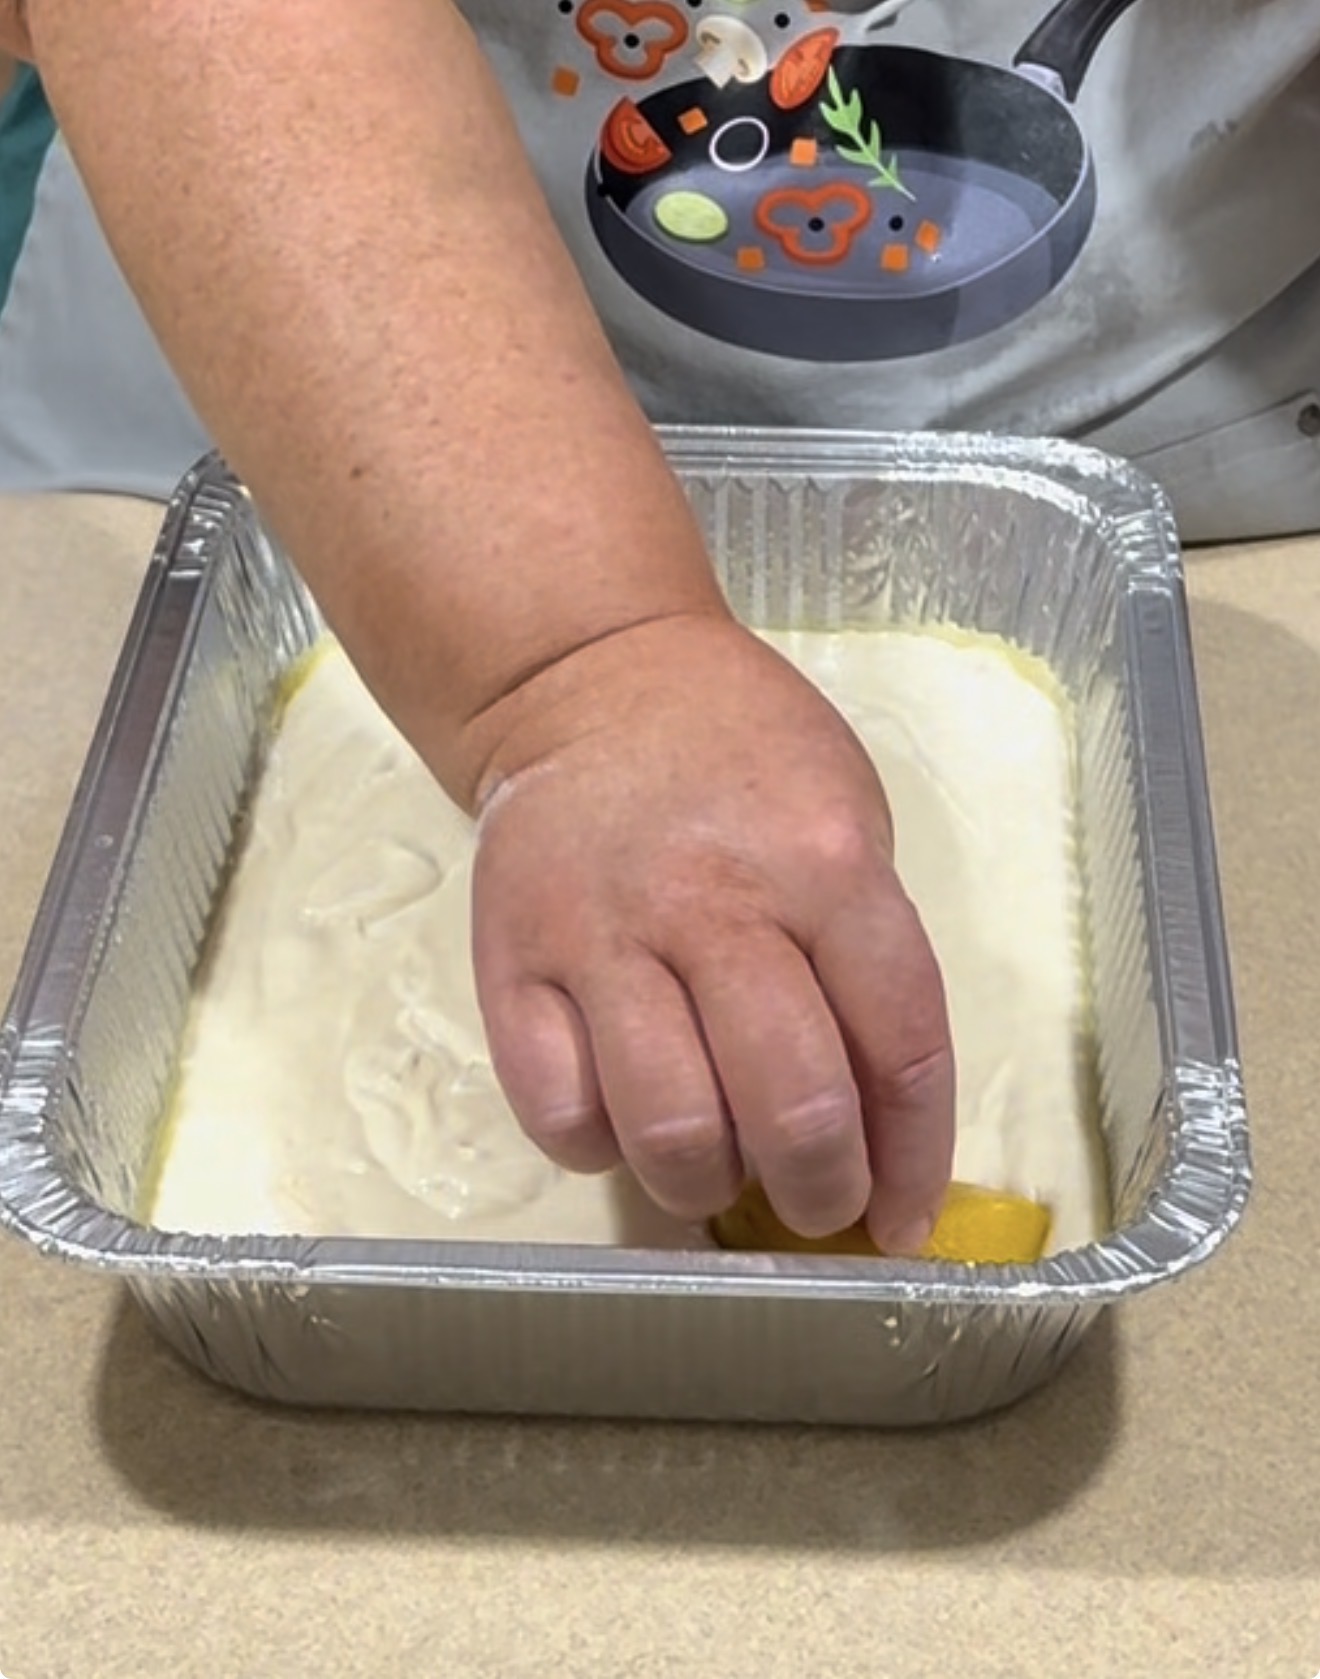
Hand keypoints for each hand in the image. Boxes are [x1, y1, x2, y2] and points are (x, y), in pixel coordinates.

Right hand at [468, 611, 955, 1251]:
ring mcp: (602, 935)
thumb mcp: (847, 817)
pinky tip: (625, 1116)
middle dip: (818, 1192)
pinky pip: (560, 1113)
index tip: (902, 1218)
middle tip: (814, 1203)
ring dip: (708, 1187)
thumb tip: (879, 1123)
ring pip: (670, 1130)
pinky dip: (603, 1147)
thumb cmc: (743, 756)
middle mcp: (713, 901)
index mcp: (824, 862)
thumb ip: (868, 954)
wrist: (591, 682)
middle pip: (791, 1108)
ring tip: (719, 1170)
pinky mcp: (512, 961)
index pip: (902, 1047)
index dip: (913, 1161)